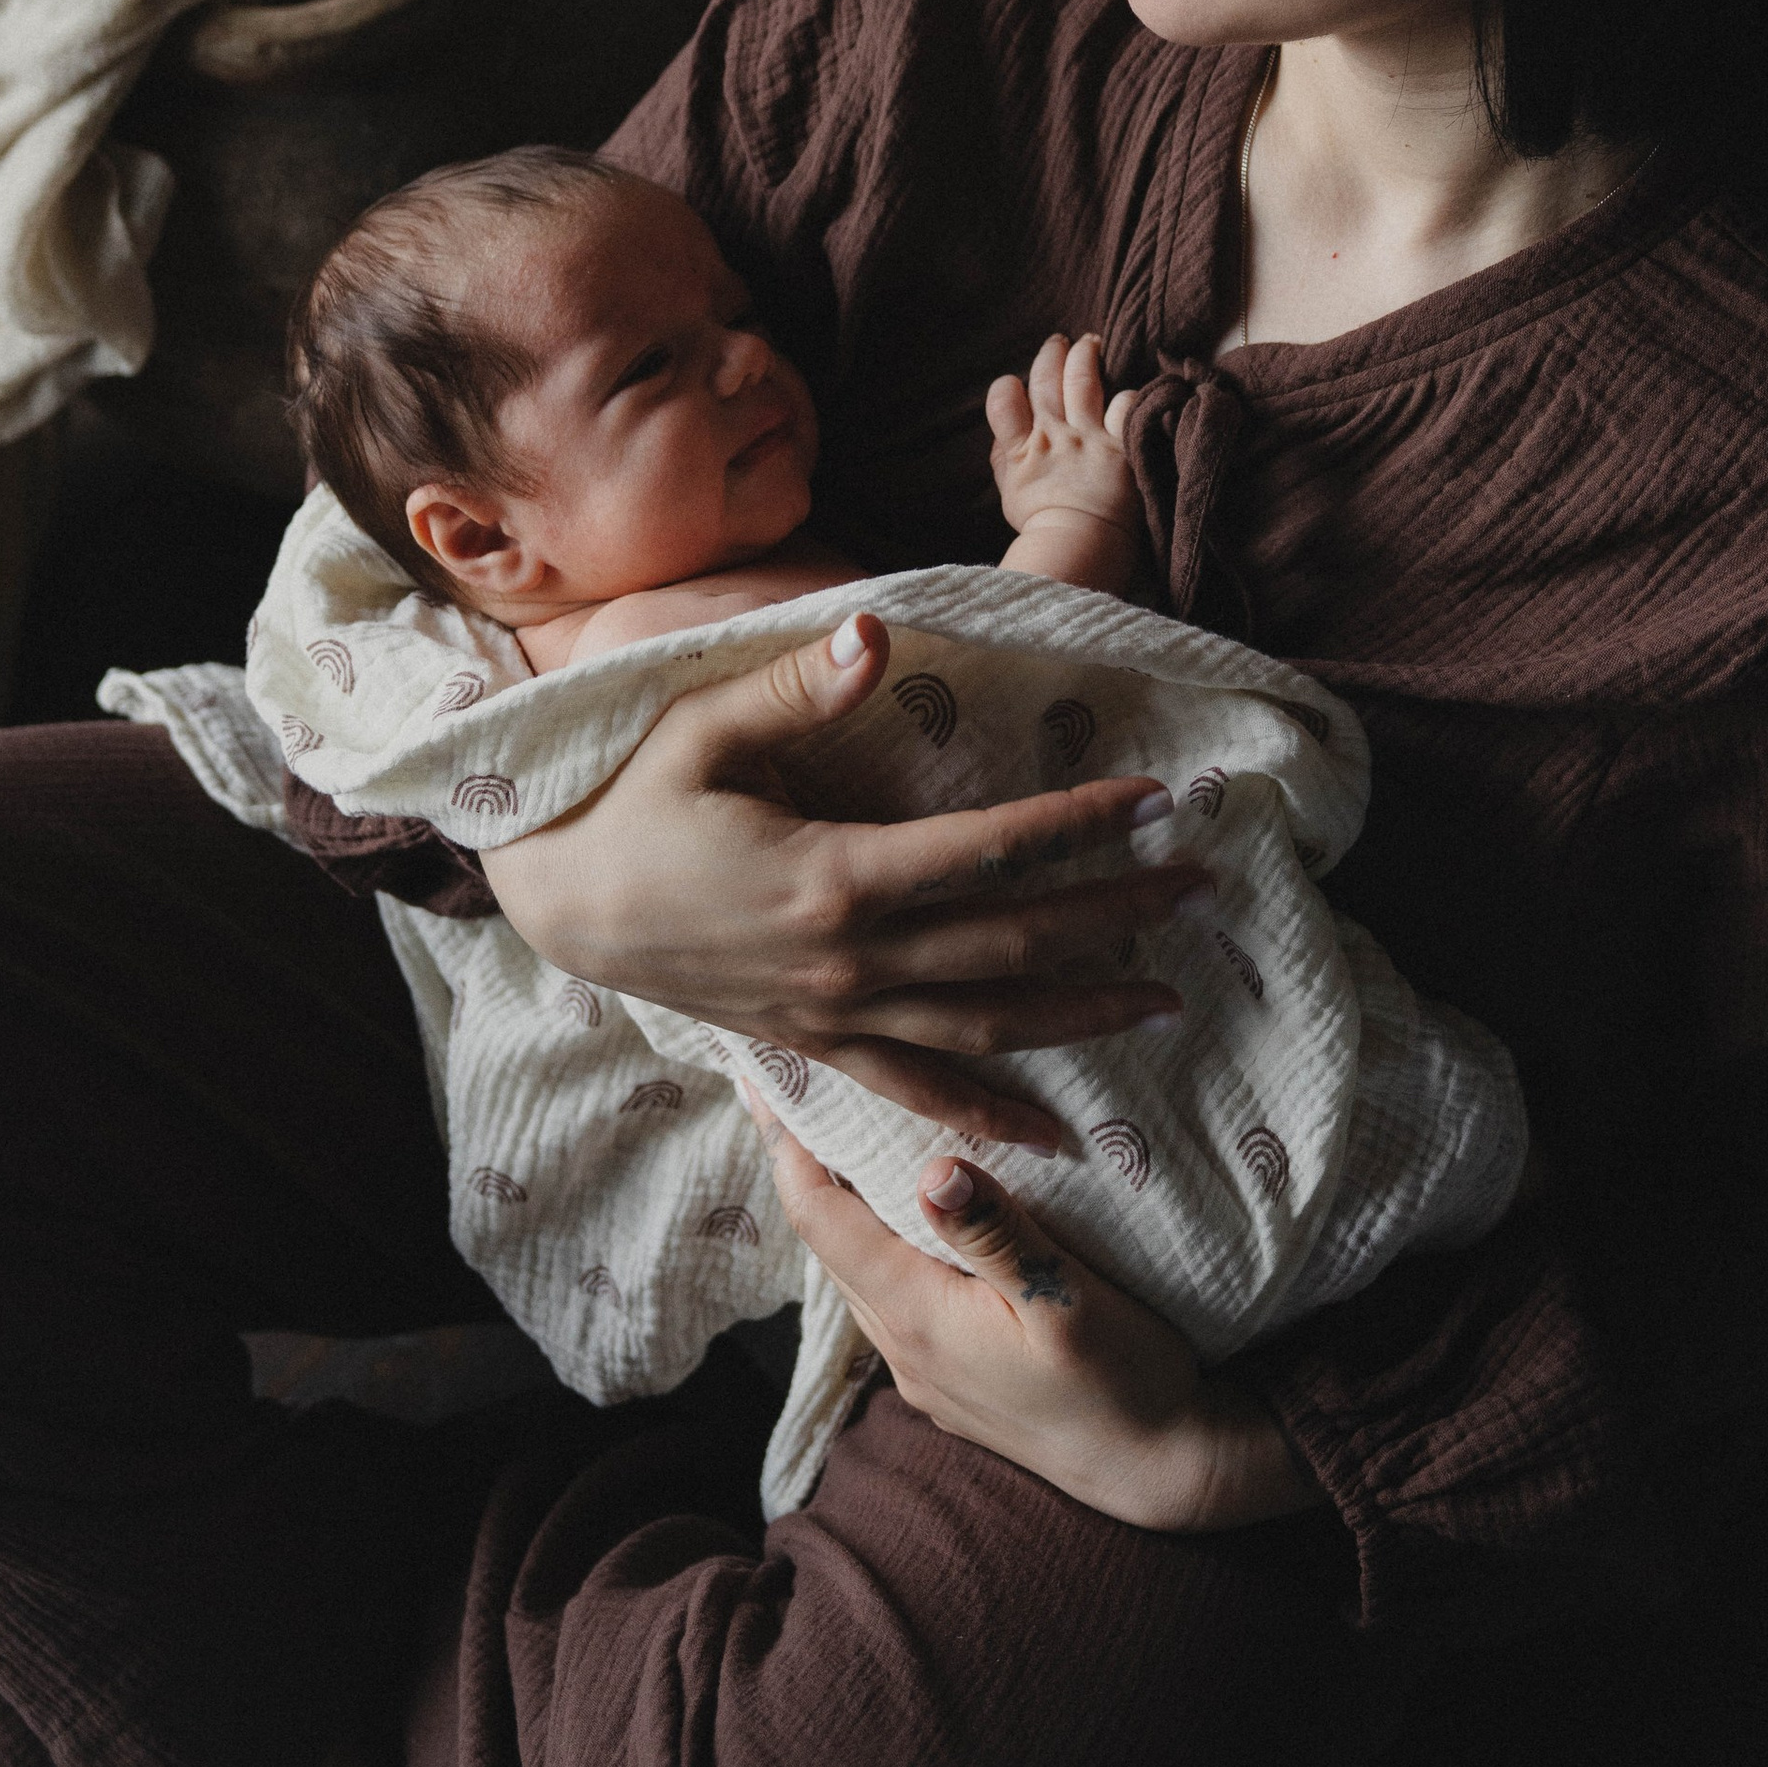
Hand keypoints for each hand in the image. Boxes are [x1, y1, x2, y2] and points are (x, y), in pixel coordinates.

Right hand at [482, 613, 1205, 1152]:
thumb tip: (879, 629)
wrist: (565, 906)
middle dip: (1118, 916)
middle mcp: (852, 958)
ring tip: (1167, 1001)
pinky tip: (1055, 1137)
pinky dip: (990, 1118)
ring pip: (987, 1026)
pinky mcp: (818, 1045)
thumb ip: (799, 683)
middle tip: (1203, 891)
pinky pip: (918, 1091)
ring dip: (1083, 1013)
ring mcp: (838, 1013)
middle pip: (1014, 940)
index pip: (991, 849)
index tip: (1157, 802)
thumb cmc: (633, 803)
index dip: (1081, 824)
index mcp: (836, 874)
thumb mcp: (703, 728)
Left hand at [753, 1101, 1321, 1532]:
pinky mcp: (950, 1375)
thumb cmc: (1124, 1381)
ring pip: (856, 1267)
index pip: (822, 1221)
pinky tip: (905, 1208)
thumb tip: (930, 1171)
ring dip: (840, 1201)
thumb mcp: (1068, 1300)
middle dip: (805, 1161)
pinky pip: (892, 1291)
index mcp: (919, 1319)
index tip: (770, 1077)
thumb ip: (997, 1236)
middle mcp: (903, 1347)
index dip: (788, 1146)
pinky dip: (880, 1237)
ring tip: (837, 1130)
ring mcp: (923, 1368)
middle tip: (796, 1082)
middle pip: (827, 1240)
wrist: (1160, 1468)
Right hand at [988, 333, 1140, 580]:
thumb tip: (1005, 427)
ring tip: (1090, 343)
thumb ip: (1005, 457)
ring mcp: (1089, 438)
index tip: (1014, 381)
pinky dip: (1127, 395)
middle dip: (1051, 355)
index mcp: (1022, 449)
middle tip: (1058, 341)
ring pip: (1083, 381)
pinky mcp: (1121, 447)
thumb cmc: (1043, 527)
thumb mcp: (1009, 492)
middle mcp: (1054, 435)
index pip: (1003, 400)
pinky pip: (1126, 407)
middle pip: (1047, 381)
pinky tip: (1128, 390)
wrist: (1078, 545)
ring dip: (1084, 357)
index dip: (1007, 387)